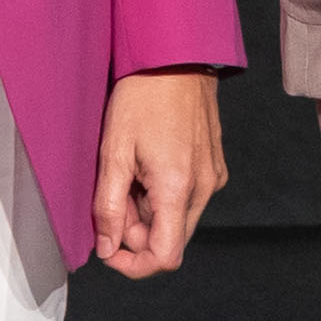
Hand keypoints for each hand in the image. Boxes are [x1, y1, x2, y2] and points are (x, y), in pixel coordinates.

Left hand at [92, 69, 228, 278]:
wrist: (177, 56)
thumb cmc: (143, 95)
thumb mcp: (113, 151)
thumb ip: (108, 207)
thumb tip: (107, 248)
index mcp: (178, 188)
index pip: (164, 258)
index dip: (133, 264)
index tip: (108, 248)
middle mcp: (203, 188)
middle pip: (169, 240)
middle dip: (136, 231)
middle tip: (113, 196)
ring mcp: (212, 177)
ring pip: (176, 219)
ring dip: (148, 211)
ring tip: (129, 172)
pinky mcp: (214, 167)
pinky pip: (186, 198)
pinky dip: (162, 194)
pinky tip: (147, 164)